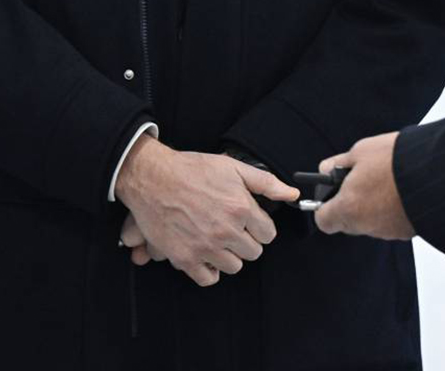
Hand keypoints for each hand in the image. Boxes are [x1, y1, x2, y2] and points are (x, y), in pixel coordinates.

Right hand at [114, 136, 297, 286]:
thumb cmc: (191, 169)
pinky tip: (204, 253)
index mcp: (240, 208)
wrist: (152, 177)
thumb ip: (265, 182)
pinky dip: (208, 269)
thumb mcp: (232, 167)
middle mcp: (226, 231)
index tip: (247, 221)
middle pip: (253, 253)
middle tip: (230, 228)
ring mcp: (205, 247)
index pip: (268, 234)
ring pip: (234, 267)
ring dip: (227, 255)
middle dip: (245, 241)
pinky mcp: (185, 259)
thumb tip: (292, 194)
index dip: (259, 226)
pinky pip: (208, 278)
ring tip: (215, 238)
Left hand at [312, 132, 414, 240]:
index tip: (331, 192)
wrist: (437, 173)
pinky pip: (392, 222)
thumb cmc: (396, 160)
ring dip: (373, 206)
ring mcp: (388, 231)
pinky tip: (402, 190)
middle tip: (361, 180)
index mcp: (349, 208)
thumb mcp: (361, 151)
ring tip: (387, 180)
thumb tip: (325, 169)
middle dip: (351, 203)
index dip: (325, 207)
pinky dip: (393, 210)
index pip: (324, 221)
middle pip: (348, 222)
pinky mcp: (407, 232)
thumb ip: (338, 163)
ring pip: (371, 222)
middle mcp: (366, 226)